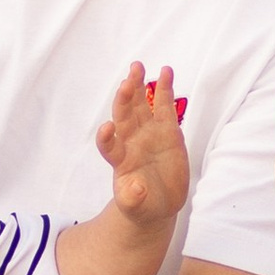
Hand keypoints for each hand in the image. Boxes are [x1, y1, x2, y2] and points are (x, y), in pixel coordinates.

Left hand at [97, 62, 188, 228]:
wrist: (158, 204)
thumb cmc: (142, 206)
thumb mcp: (136, 207)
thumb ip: (132, 198)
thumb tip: (135, 189)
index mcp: (120, 160)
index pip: (109, 145)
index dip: (107, 137)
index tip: (107, 129)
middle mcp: (131, 141)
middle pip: (125, 115)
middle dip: (125, 98)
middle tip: (127, 81)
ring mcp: (148, 133)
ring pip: (141, 105)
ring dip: (138, 85)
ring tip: (137, 66)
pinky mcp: (167, 131)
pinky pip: (164, 106)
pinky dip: (164, 89)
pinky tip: (165, 71)